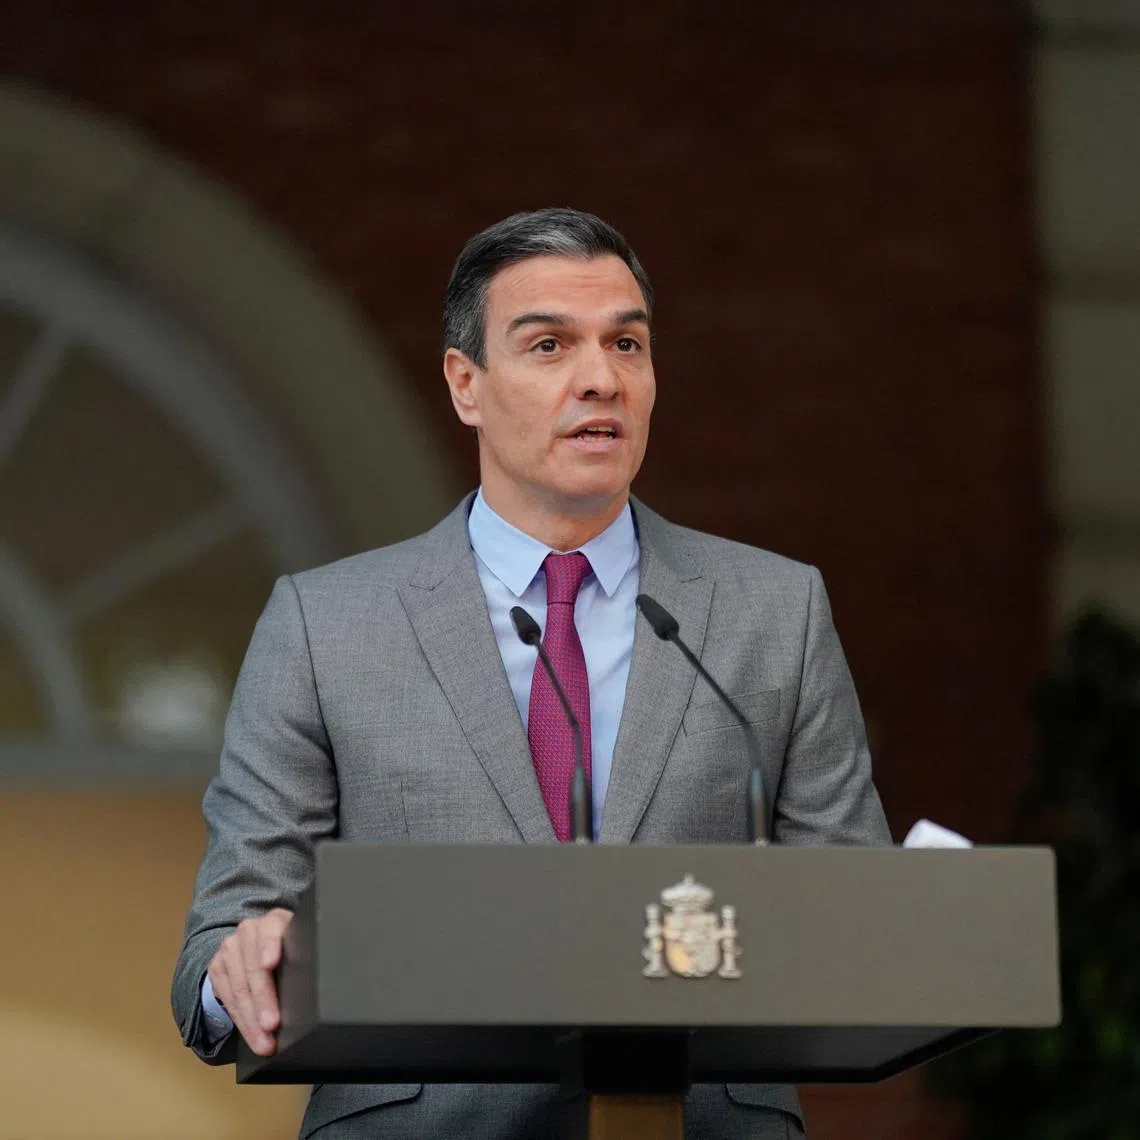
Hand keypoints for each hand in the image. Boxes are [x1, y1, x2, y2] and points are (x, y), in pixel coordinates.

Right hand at [206, 908, 292, 1054]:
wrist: (258, 944)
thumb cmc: (288, 949)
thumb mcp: (299, 946)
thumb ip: (304, 957)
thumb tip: (324, 984)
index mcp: (275, 920)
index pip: (271, 930)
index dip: (270, 946)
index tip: (270, 963)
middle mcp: (249, 931)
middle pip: (253, 968)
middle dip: (263, 1000)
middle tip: (272, 1025)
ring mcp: (230, 948)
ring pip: (239, 988)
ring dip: (251, 1020)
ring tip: (264, 1042)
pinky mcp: (217, 967)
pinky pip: (227, 999)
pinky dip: (242, 1022)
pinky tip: (252, 1036)